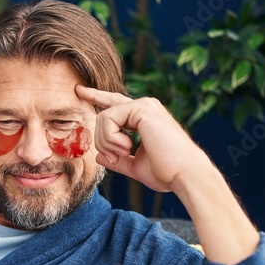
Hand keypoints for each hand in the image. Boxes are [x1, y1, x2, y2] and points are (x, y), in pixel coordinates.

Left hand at [76, 85, 215, 196]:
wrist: (184, 174)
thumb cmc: (166, 173)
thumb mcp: (136, 167)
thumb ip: (117, 160)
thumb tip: (99, 157)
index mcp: (144, 118)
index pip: (115, 104)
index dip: (97, 97)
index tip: (80, 90)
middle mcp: (144, 107)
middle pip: (104, 114)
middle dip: (102, 140)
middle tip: (117, 157)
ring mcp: (143, 105)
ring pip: (103, 117)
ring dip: (106, 142)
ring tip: (125, 153)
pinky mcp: (142, 108)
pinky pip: (109, 119)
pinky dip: (111, 138)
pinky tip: (127, 147)